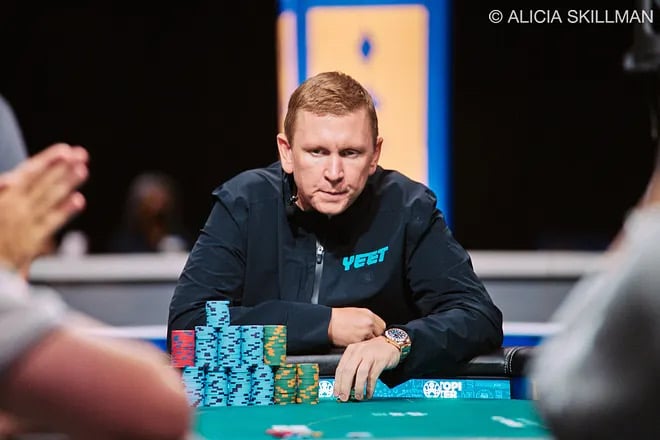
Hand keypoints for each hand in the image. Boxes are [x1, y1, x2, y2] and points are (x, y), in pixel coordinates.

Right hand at [0, 143, 87, 270]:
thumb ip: (3, 192)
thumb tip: (10, 180)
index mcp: (4, 196)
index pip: (27, 173)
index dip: (46, 160)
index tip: (64, 150)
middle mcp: (14, 206)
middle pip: (41, 182)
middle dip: (61, 167)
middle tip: (81, 154)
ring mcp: (23, 223)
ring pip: (49, 198)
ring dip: (66, 183)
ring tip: (83, 170)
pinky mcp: (30, 241)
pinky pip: (50, 222)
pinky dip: (64, 210)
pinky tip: (79, 200)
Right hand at [328, 307, 385, 346]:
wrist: (327, 323)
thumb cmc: (339, 317)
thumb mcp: (356, 312)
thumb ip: (368, 318)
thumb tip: (374, 325)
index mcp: (369, 314)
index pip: (382, 325)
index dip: (378, 329)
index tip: (374, 332)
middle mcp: (369, 323)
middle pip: (379, 334)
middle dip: (374, 336)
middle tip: (366, 336)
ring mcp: (364, 333)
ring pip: (372, 342)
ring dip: (368, 342)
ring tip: (358, 339)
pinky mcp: (358, 342)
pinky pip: (364, 347)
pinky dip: (361, 346)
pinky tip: (353, 341)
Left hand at [333, 336, 400, 400]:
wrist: (391, 343)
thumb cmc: (373, 352)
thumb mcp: (360, 355)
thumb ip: (352, 368)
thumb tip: (346, 387)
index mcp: (351, 350)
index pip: (340, 368)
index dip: (337, 383)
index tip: (336, 393)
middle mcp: (359, 352)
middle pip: (348, 371)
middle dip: (344, 387)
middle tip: (344, 398)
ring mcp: (370, 355)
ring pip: (360, 374)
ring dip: (358, 388)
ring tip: (358, 397)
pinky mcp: (380, 360)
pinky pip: (373, 376)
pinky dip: (370, 387)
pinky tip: (369, 394)